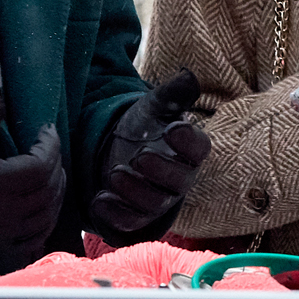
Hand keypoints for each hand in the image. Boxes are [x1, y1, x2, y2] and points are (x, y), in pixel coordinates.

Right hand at [0, 97, 64, 257]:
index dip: (50, 146)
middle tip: (48, 147)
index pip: (39, 166)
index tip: (46, 131)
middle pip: (47, 189)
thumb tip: (0, 103)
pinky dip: (47, 220)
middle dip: (55, 164)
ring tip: (50, 169)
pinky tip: (45, 201)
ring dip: (55, 190)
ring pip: (47, 214)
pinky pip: (36, 239)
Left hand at [89, 68, 210, 243]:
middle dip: (160, 170)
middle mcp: (179, 178)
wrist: (119, 149)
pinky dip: (115, 213)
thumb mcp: (154, 105)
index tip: (173, 128)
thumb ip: (172, 94)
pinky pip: (130, 222)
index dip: (189, 141)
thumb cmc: (145, 125)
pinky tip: (99, 199)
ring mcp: (158, 199)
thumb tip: (188, 75)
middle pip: (178, 181)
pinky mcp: (136, 215)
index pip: (199, 148)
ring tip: (114, 173)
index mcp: (190, 149)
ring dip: (134, 190)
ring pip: (153, 203)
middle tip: (140, 156)